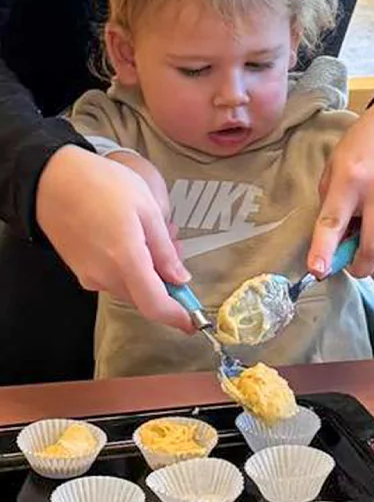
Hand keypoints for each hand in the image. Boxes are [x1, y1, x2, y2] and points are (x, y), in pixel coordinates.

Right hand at [36, 145, 192, 331]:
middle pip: (144, 297)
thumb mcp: (147, 209)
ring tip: (155, 233)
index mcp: (126, 261)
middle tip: (175, 246)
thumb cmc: (105, 186)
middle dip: (167, 283)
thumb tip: (180, 279)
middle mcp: (104, 276)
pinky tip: (133, 238)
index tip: (193, 322)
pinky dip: (130, 268)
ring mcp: (89, 275)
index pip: (154, 305)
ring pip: (130, 287)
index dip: (176, 317)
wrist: (52, 180)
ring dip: (149, 272)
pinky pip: (113, 278)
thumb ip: (163, 250)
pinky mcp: (79, 270)